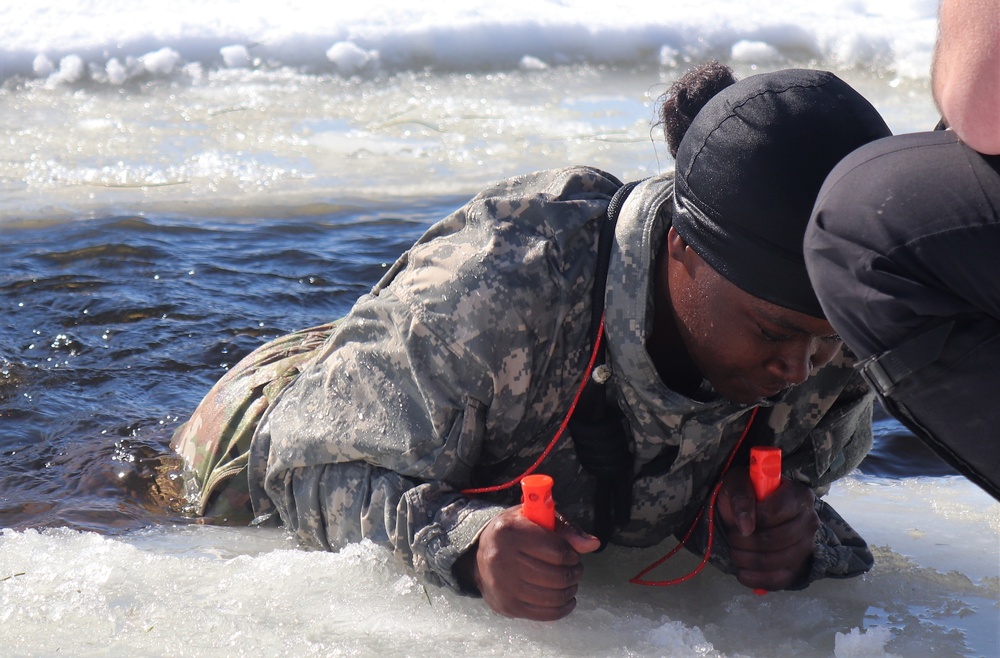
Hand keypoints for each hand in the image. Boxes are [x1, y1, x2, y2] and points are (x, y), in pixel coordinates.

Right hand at [454, 506, 600, 619]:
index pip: (557, 551)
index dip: (572, 554)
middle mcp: (502, 559)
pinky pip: (545, 613)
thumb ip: (566, 530)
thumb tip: (592, 544)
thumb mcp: (537, 520)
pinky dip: (563, 607)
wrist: (480, 555)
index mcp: (510, 531)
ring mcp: (503, 586)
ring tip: (570, 581)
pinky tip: (566, 598)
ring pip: (554, 596)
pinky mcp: (507, 606)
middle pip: (557, 576)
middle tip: (575, 569)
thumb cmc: (515, 533)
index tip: (572, 554)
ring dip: (570, 590)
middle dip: (574, 573)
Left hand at [716, 469, 819, 590]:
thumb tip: (746, 527)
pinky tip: (743, 573)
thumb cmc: (747, 493)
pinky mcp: (799, 566)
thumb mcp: (738, 484)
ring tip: (735, 553)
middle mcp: (810, 521)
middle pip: (778, 540)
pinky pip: (781, 580)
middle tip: (732, 539)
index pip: (774, 513)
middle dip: (746, 543)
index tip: (738, 522)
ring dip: (749, 561)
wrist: (752, 509)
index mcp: (799, 495)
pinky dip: (758, 580)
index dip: (751, 520)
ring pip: (779, 561)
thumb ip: (741, 498)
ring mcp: (807, 545)